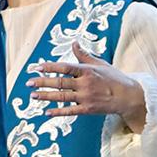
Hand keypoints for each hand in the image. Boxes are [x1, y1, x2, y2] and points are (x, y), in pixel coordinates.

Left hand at [31, 42, 149, 131]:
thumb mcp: (100, 64)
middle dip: (42, 82)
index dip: (50, 67)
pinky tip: (47, 112)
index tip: (38, 67)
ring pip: (62, 97)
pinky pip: (70, 111)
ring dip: (46, 96)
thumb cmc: (113, 78)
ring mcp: (86, 97)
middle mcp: (85, 83)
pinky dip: (58, 112)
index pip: (65, 67)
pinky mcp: (88, 109)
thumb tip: (74, 43)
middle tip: (29, 82)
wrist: (128, 96)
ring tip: (33, 95)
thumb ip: (84, 55)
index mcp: (87, 70)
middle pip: (60, 82)